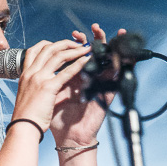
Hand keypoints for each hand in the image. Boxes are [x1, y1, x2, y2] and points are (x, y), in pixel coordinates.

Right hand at [11, 39, 91, 133]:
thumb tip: (47, 86)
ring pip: (58, 56)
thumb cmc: (26, 117)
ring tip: (85, 48)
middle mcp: (31, 73)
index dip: (49, 44)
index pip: (35, 50)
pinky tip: (87, 60)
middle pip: (48, 48)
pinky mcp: (48, 87)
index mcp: (25, 75)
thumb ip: (36, 86)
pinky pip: (66, 72)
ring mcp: (39, 78)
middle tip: (77, 44)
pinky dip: (78, 64)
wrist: (23, 128)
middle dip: (65, 43)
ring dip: (74, 50)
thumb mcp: (28, 96)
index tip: (60, 46)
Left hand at [50, 24, 125, 146]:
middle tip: (93, 28)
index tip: (74, 33)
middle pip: (94, 53)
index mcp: (72, 77)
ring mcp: (98, 85)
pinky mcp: (108, 94)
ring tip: (116, 33)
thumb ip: (49, 79)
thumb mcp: (51, 94)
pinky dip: (125, 65)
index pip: (77, 55)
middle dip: (95, 39)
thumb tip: (39, 62)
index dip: (77, 43)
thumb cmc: (57, 119)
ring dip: (113, 47)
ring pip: (110, 61)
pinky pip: (120, 78)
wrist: (68, 137)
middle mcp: (87, 79)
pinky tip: (127, 53)